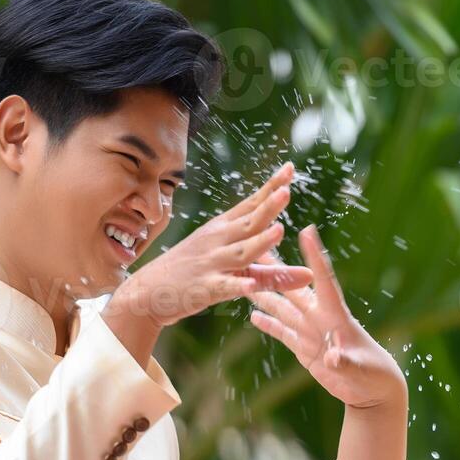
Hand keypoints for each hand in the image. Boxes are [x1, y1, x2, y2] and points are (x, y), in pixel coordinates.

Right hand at [107, 163, 311, 328]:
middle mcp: (217, 241)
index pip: (251, 204)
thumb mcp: (231, 268)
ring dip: (260, 241)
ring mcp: (210, 264)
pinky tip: (249, 285)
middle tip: (287, 190)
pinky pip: (223, 286)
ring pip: (241, 252)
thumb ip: (274, 273)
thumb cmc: (192, 274)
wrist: (147, 292)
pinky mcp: (204, 288)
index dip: (271, 187)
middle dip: (268, 206)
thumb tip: (312, 273)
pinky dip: (236, 285)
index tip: (290, 168)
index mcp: (223, 229)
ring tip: (278, 230)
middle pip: (249, 222)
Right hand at [247, 225, 406, 409]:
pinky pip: (283, 332)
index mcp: (336, 316)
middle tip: (257, 246)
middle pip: (293, 288)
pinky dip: (269, 324)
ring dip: (265, 292)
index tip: (307, 231)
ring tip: (246, 277)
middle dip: (276, 268)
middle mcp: (320, 318)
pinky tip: (253, 315)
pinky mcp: (304, 347)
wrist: (372, 391)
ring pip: (283, 307)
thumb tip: (332, 358)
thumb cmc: (374, 374)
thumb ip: (345, 362)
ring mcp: (310, 332)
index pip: (323, 280)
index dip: (314, 257)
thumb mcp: (360, 368)